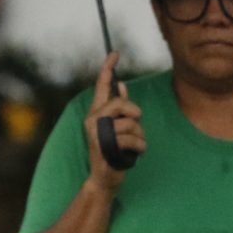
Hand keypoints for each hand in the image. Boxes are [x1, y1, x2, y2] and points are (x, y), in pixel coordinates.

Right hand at [83, 54, 145, 189]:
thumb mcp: (118, 127)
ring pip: (131, 124)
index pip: (102, 87)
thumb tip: (120, 85)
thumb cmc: (113, 151)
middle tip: (135, 126)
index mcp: (97, 112)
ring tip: (133, 146)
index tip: (115, 54)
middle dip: (135, 115)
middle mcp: (92, 119)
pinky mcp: (103, 145)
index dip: (108, 69)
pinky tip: (134, 154)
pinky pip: (132, 139)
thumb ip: (119, 108)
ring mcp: (96, 133)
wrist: (104, 178)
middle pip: (122, 104)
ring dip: (139, 137)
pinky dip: (140, 148)